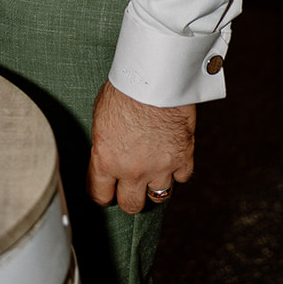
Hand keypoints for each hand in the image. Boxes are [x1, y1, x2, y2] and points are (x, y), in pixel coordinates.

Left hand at [86, 80, 194, 214]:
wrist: (155, 79)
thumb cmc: (125, 89)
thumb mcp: (101, 115)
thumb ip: (105, 141)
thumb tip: (107, 148)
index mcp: (106, 159)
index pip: (99, 195)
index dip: (103, 194)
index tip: (106, 191)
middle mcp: (132, 170)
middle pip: (131, 205)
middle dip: (129, 196)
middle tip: (130, 184)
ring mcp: (159, 168)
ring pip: (158, 196)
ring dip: (155, 185)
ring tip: (153, 170)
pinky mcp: (182, 159)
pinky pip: (181, 178)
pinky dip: (177, 170)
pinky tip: (171, 157)